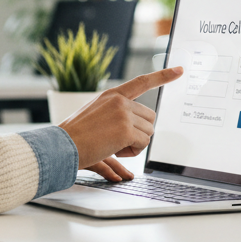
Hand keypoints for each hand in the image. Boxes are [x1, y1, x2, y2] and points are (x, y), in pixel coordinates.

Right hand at [58, 67, 183, 180]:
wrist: (61, 146)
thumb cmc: (73, 139)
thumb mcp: (94, 127)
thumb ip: (113, 137)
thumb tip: (127, 170)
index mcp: (111, 95)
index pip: (142, 82)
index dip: (163, 76)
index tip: (180, 70)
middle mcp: (119, 100)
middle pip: (150, 118)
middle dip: (140, 133)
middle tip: (118, 142)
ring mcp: (123, 113)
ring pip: (149, 132)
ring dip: (135, 144)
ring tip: (112, 146)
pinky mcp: (125, 128)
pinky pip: (143, 143)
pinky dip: (132, 152)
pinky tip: (113, 149)